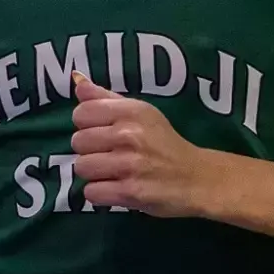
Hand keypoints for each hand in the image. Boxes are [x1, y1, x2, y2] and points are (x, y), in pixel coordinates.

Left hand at [70, 73, 211, 215]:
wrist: (196, 178)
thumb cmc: (165, 143)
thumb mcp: (141, 113)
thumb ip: (106, 97)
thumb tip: (77, 80)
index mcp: (132, 111)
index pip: (81, 113)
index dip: (86, 125)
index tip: (102, 133)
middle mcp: (129, 135)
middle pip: (78, 142)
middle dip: (90, 151)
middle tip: (109, 155)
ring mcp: (129, 165)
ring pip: (82, 167)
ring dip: (93, 173)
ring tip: (112, 172)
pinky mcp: (130, 192)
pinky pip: (91, 192)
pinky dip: (100, 193)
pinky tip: (116, 188)